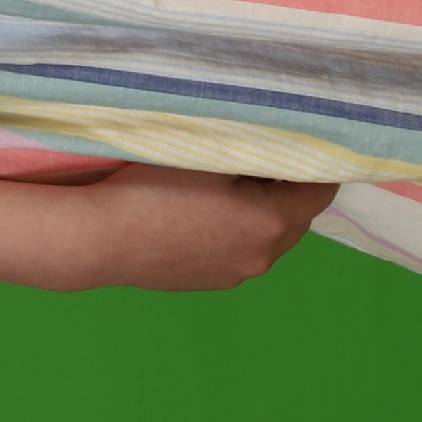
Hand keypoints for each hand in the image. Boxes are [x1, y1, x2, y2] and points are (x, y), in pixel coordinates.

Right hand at [60, 165, 338, 290]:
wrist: (100, 238)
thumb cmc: (154, 187)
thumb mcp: (208, 152)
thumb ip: (254, 144)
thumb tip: (283, 139)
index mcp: (272, 223)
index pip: (321, 190)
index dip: (314, 161)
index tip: (297, 138)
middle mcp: (264, 257)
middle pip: (296, 216)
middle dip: (286, 185)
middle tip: (256, 154)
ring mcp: (237, 275)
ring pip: (267, 235)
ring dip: (260, 210)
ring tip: (224, 183)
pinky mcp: (211, 282)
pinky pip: (240, 250)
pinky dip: (235, 229)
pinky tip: (200, 212)